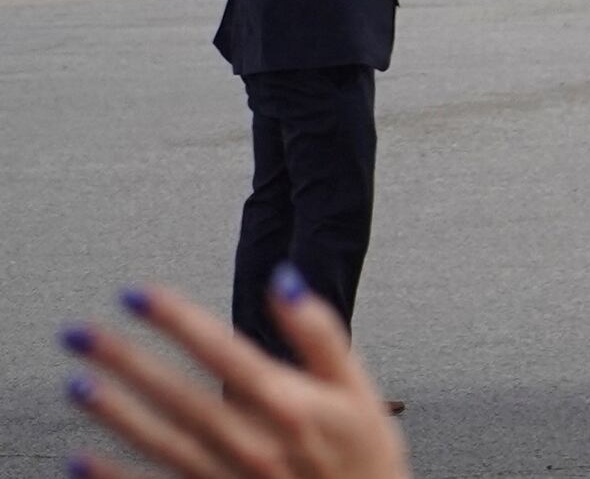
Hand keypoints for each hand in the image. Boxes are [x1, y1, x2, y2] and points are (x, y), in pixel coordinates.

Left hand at [60, 279, 409, 478]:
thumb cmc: (363, 451)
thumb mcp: (358, 386)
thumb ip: (320, 333)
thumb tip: (286, 281)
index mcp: (288, 403)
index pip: (221, 350)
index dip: (176, 320)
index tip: (136, 295)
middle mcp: (252, 441)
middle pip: (178, 394)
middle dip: (126, 361)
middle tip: (80, 333)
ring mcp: (229, 474)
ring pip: (160, 441)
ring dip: (114, 414)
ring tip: (76, 384)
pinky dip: (115, 477)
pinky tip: (81, 459)